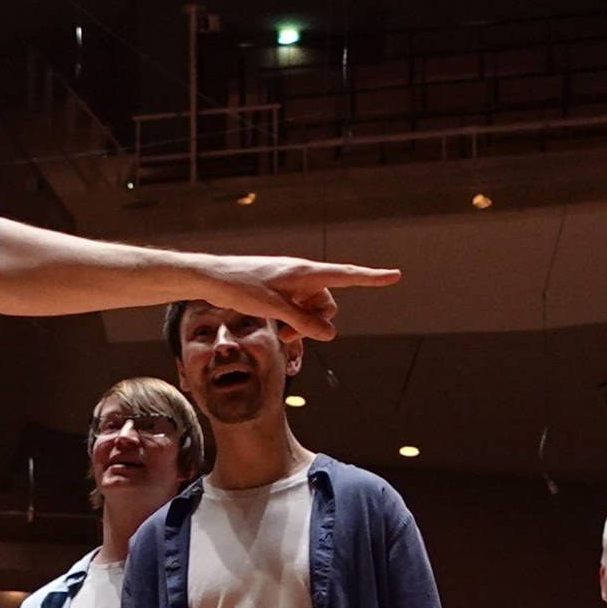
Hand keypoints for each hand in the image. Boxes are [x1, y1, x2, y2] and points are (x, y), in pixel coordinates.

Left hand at [204, 256, 401, 341]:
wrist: (211, 278)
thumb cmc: (241, 286)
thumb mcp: (275, 308)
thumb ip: (303, 322)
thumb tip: (330, 334)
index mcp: (305, 272)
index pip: (346, 275)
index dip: (372, 277)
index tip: (395, 275)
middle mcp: (301, 275)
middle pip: (327, 302)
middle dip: (317, 322)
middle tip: (292, 336)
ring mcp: (290, 283)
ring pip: (312, 309)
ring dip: (303, 325)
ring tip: (283, 335)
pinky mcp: (279, 290)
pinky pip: (298, 309)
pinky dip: (294, 321)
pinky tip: (280, 330)